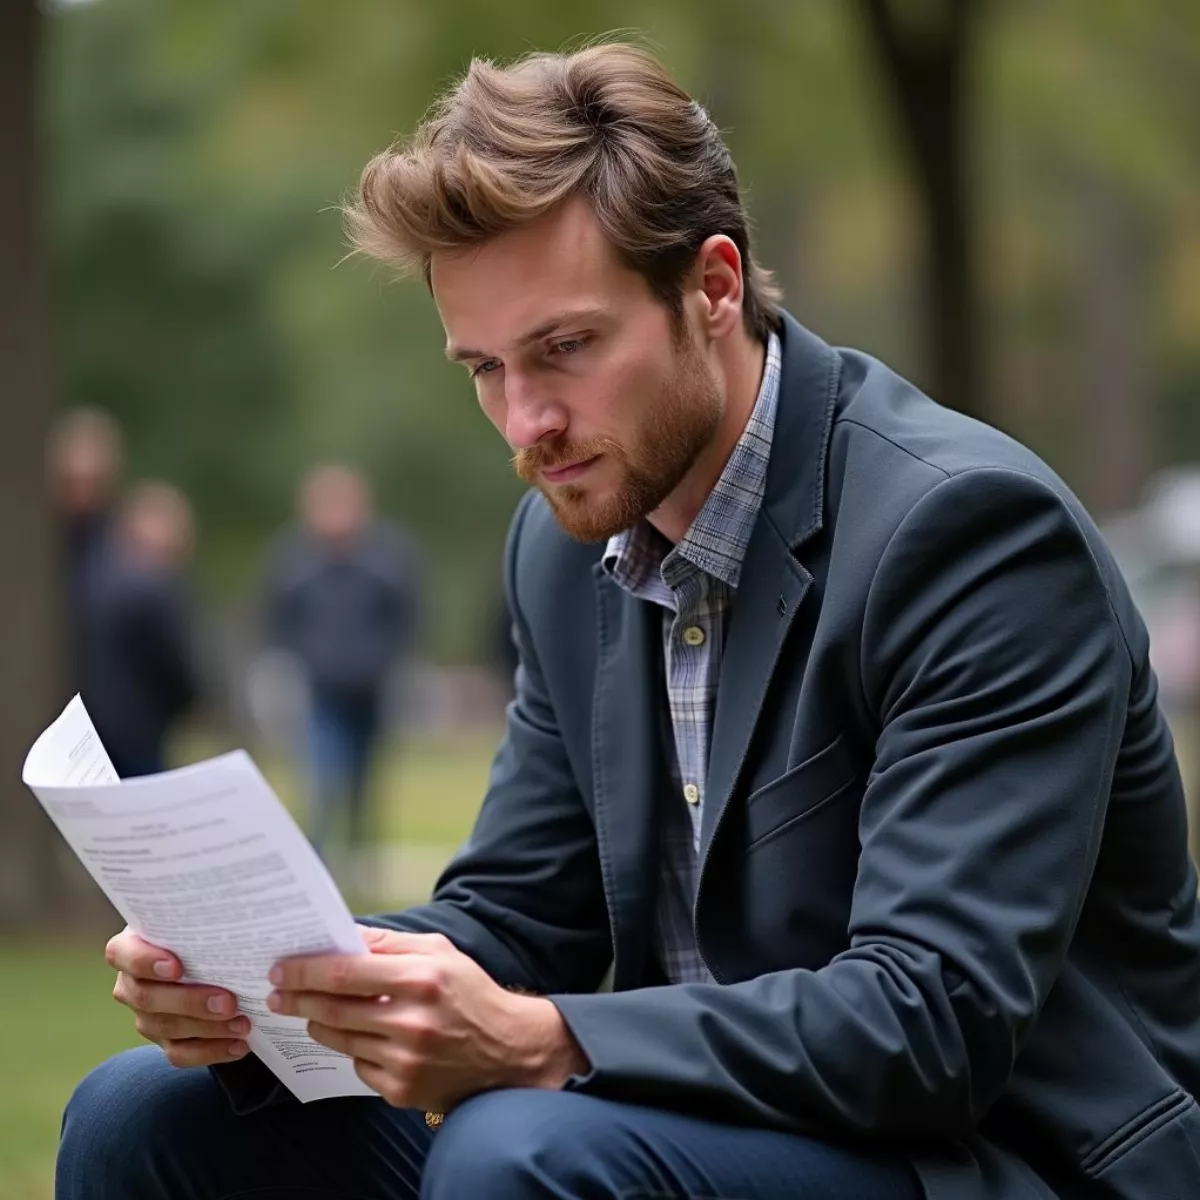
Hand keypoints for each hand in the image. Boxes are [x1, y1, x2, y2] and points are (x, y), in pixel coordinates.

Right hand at [107, 927, 249, 1066]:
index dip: (145, 962)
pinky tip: (239, 1045)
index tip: (176, 966)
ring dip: (208, 1029)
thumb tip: (234, 898)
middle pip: (148, 998)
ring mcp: (146, 1015)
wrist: (207, 957)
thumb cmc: (200, 928)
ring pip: (167, 1028)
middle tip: (229, 1002)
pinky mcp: (165, 1040)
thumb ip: (203, 914)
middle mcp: (131, 984)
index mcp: (130, 948)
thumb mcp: (197, 917)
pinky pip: (180, 1054)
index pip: (124, 955)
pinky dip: (211, 1051)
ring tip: (243, 1024)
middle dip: (190, 1002)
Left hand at [268, 927, 587, 1111]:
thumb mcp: (440, 952)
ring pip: (340, 1039)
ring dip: (318, 1023)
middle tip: (278, 992)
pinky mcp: (402, 1090)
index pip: (345, 973)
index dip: (305, 970)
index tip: (281, 968)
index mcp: (421, 978)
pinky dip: (353, 1049)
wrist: (509, 1051)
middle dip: (298, 998)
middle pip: (333, 1009)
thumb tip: (344, 936)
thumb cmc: (470, 993)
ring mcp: (405, 1060)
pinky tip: (360, 1037)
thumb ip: (391, 942)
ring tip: (311, 1011)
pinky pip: (358, 1066)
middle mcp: (412, 1021)